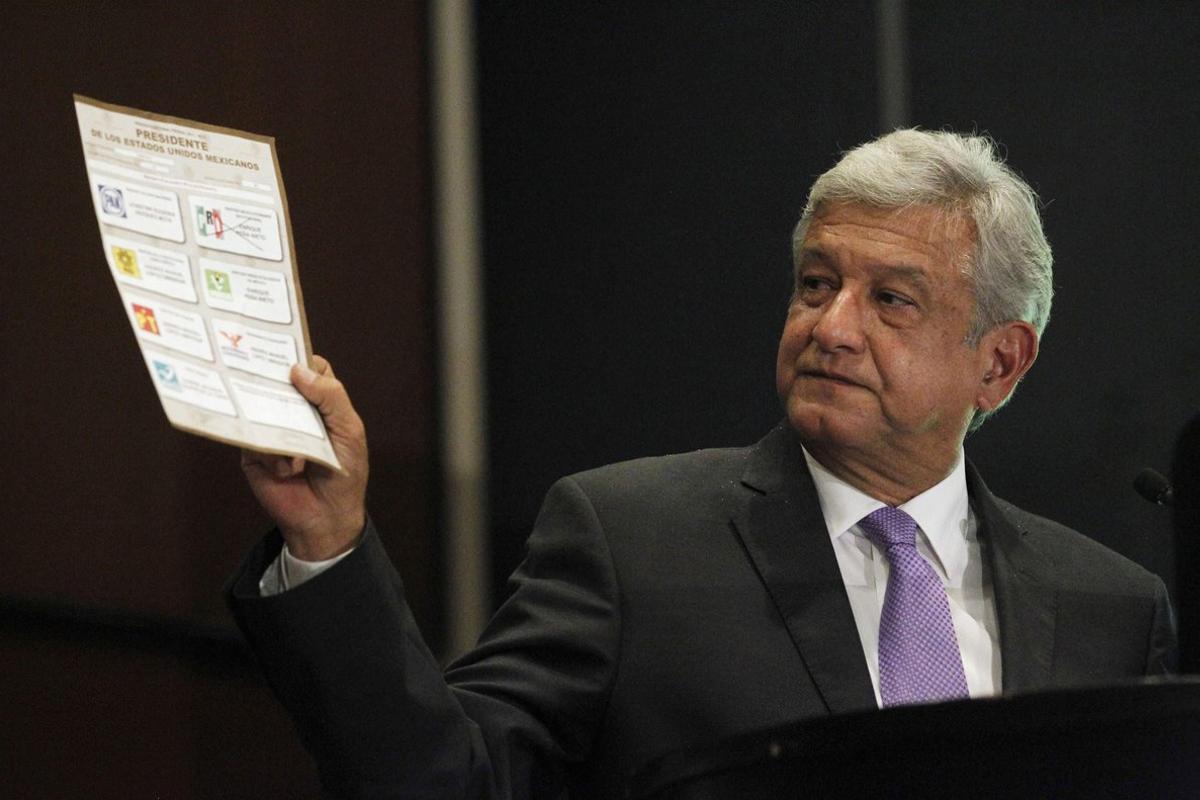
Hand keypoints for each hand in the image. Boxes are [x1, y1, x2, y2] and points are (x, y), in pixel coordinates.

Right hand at [241, 355, 368, 559]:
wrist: (326, 518)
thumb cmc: (345, 472)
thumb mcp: (348, 431)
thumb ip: (331, 398)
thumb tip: (298, 370)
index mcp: (319, 402)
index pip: (308, 369)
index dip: (299, 357)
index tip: (287, 347)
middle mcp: (293, 412)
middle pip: (277, 382)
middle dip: (269, 375)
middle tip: (257, 363)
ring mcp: (271, 430)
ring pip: (260, 408)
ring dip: (274, 419)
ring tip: (291, 439)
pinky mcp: (255, 452)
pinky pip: (253, 439)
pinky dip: (272, 452)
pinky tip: (289, 469)